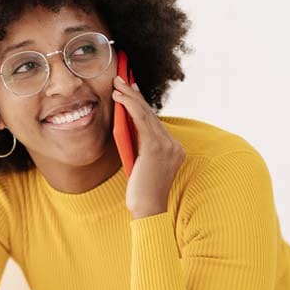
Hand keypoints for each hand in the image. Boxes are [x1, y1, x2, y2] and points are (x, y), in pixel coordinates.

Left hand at [112, 76, 185, 218]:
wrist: (148, 210)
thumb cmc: (141, 193)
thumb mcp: (140, 165)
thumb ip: (139, 147)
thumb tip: (127, 126)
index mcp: (173, 149)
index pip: (154, 122)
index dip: (141, 104)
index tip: (131, 90)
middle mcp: (174, 145)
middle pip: (151, 114)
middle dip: (135, 95)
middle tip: (121, 78)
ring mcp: (167, 146)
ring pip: (146, 114)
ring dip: (129, 96)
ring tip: (116, 83)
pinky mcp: (155, 148)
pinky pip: (141, 121)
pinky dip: (129, 106)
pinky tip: (118, 97)